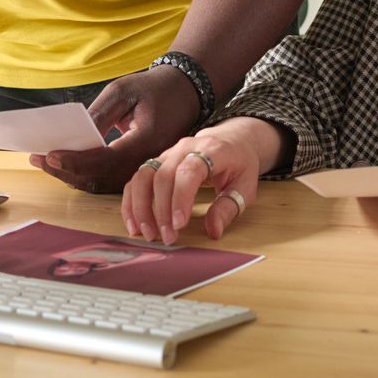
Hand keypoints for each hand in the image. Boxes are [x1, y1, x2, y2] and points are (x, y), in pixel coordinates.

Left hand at [30, 64, 200, 193]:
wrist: (185, 94)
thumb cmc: (154, 88)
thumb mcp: (124, 90)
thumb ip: (99, 114)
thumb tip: (74, 136)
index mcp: (147, 139)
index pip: (106, 159)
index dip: (77, 160)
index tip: (50, 154)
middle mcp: (148, 161)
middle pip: (102, 177)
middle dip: (67, 171)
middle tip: (39, 159)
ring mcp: (146, 170)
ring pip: (104, 184)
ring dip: (73, 176)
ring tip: (45, 163)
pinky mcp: (140, 171)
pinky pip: (109, 179)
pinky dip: (85, 175)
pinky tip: (66, 165)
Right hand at [122, 122, 264, 243]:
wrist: (232, 140)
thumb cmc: (240, 164)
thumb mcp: (245, 186)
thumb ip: (229, 207)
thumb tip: (213, 230)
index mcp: (210, 150)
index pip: (189, 171)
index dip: (181, 198)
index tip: (179, 225)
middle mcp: (184, 148)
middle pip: (162, 175)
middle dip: (161, 210)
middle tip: (167, 238)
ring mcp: (167, 154)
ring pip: (143, 176)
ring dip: (141, 207)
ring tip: (147, 233)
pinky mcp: (157, 162)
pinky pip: (136, 180)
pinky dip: (131, 202)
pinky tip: (135, 224)